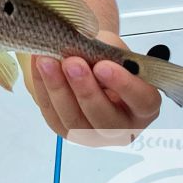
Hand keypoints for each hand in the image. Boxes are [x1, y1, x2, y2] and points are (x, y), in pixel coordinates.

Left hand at [23, 32, 161, 146]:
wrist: (86, 64)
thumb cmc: (107, 58)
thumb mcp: (113, 48)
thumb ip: (105, 51)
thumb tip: (83, 50)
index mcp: (144, 106)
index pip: (142, 101)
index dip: (124, 85)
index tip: (104, 66)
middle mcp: (121, 127)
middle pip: (105, 119)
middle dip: (86, 90)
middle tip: (72, 63)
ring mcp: (92, 134)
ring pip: (75, 121)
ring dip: (59, 89)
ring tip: (47, 61)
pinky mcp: (65, 130)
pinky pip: (52, 114)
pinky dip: (43, 88)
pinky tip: (38, 66)